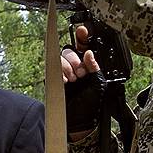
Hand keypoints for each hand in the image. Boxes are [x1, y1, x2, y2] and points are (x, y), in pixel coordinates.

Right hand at [62, 25, 104, 139]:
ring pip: (61, 58)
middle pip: (70, 50)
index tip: (83, 30)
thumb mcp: (99, 84)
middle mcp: (75, 66)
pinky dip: (59, 73)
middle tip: (81, 72)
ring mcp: (63, 72)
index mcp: (87, 65)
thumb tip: (89, 53)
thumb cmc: (91, 104)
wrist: (79, 122)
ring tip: (73, 79)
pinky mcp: (54, 78)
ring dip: (68, 66)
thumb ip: (95, 67)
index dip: (82, 36)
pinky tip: (65, 82)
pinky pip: (53, 68)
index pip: (84, 46)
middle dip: (75, 58)